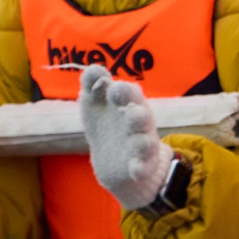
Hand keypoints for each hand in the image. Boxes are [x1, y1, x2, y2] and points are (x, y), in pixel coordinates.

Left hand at [78, 64, 172, 210]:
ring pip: (146, 142)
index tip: (111, 89)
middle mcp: (139, 122)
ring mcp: (141, 144)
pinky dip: (140, 168)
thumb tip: (92, 69)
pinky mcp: (141, 165)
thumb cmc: (105, 121)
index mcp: (128, 103)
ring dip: (142, 141)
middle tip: (130, 112)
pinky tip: (136, 170)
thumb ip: (92, 83)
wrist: (112, 156)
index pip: (129, 93)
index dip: (122, 91)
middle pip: (142, 116)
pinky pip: (143, 167)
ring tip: (138, 141)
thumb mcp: (94, 102)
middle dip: (138, 114)